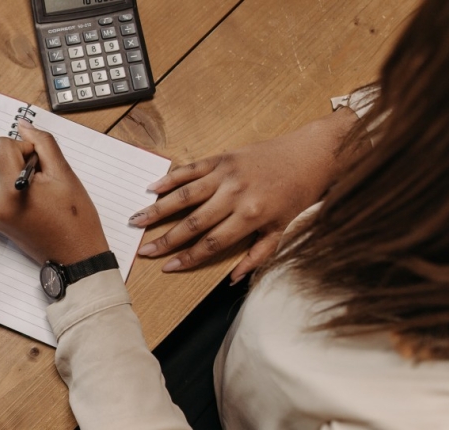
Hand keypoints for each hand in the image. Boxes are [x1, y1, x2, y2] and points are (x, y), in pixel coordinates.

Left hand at [0, 121, 109, 264]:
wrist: (77, 258)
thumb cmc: (76, 219)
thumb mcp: (64, 173)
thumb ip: (43, 144)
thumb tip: (24, 126)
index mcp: (11, 190)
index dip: (22, 147)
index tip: (40, 162)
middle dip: (20, 160)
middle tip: (45, 179)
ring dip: (17, 174)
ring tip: (42, 192)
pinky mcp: (0, 223)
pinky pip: (0, 192)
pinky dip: (15, 189)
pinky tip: (36, 202)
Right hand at [129, 108, 361, 281]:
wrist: (311, 154)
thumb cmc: (298, 194)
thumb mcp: (283, 230)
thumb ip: (257, 256)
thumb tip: (233, 280)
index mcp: (251, 216)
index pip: (211, 243)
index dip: (188, 257)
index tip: (168, 267)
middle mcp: (234, 195)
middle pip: (192, 222)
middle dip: (165, 239)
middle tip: (144, 250)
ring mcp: (226, 174)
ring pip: (185, 196)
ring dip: (159, 209)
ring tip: (137, 220)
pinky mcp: (222, 158)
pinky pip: (190, 170)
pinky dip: (170, 179)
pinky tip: (152, 189)